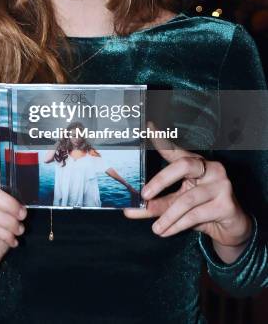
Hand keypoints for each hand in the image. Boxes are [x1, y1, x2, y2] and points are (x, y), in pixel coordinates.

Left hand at [123, 134, 251, 257]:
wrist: (230, 228)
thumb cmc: (201, 210)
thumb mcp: (175, 205)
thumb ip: (155, 205)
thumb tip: (130, 209)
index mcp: (195, 163)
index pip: (175, 150)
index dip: (161, 140)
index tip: (148, 127)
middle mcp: (210, 168)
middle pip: (183, 165)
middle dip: (160, 180)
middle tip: (144, 195)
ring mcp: (220, 185)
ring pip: (187, 199)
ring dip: (167, 216)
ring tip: (156, 229)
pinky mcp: (226, 204)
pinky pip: (195, 215)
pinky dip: (177, 225)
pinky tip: (166, 231)